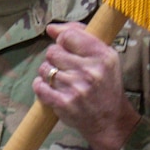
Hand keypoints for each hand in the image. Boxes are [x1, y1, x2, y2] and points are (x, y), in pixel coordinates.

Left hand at [34, 21, 140, 149]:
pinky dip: (41, 86)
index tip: (66, 48)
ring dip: (49, 73)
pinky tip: (51, 89)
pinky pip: (39, 86)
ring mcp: (75, 88)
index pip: (68, 36)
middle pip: (53, 51)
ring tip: (61, 81)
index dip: (63, 40)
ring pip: (45, 68)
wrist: (110, 121)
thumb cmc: (106, 86)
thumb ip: (81, 36)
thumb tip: (51, 28)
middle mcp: (89, 71)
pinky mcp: (63, 103)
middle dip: (55, 58)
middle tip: (66, 68)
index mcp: (102, 56)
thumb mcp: (105, 57)